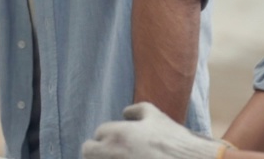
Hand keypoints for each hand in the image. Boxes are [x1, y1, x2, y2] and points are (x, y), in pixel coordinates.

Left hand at [83, 103, 226, 158]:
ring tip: (113, 157)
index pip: (98, 133)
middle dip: (94, 151)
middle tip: (106, 152)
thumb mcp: (157, 118)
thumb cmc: (176, 141)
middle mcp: (113, 151)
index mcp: (119, 133)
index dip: (105, 137)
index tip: (114, 142)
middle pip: (87, 151)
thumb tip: (125, 112)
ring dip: (102, 158)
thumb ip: (138, 110)